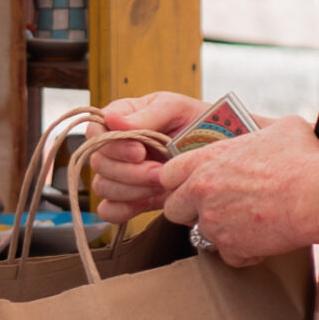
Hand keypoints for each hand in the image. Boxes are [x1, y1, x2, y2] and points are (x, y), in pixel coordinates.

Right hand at [87, 92, 209, 218]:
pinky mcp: (131, 199)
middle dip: (130, 171)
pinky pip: (109, 210)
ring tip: (162, 184)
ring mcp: (123, 174)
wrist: (223, 154)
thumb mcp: (178, 109)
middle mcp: (118, 147)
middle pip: (98, 163)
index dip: (113, 145)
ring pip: (103, 187)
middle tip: (159, 172)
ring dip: (131, 189)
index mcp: (123, 119)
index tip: (140, 150)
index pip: (95, 132)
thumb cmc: (202, 124)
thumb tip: (112, 120)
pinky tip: (145, 202)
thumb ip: (147, 114)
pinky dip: (122, 210)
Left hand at [158, 115, 318, 267]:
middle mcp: (202, 192)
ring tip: (250, 224)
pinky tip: (264, 239)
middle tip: (215, 209)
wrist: (317, 195)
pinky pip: (229, 255)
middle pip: (173, 209)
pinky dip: (245, 252)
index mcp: (207, 160)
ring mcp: (214, 222)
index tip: (194, 185)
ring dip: (221, 232)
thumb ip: (262, 134)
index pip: (168, 174)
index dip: (179, 181)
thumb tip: (273, 134)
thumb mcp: (281, 130)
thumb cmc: (302, 159)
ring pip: (202, 234)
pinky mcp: (231, 248)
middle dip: (190, 211)